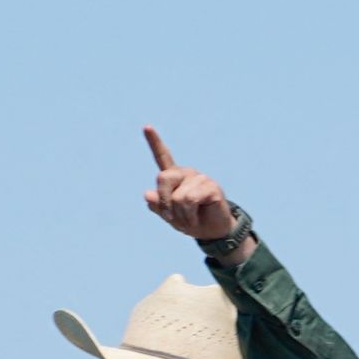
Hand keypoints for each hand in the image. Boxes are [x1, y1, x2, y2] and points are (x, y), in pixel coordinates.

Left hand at [141, 126, 239, 244]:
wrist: (212, 232)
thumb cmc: (191, 221)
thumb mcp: (170, 216)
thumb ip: (158, 206)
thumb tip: (147, 194)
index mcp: (174, 177)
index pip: (163, 156)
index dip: (154, 142)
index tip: (146, 127)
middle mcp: (186, 173)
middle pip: (162, 178)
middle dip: (164, 202)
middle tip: (172, 217)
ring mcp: (199, 178)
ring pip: (178, 196)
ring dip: (181, 215)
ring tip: (190, 219)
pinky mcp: (210, 186)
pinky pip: (190, 200)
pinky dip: (190, 216)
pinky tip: (196, 217)